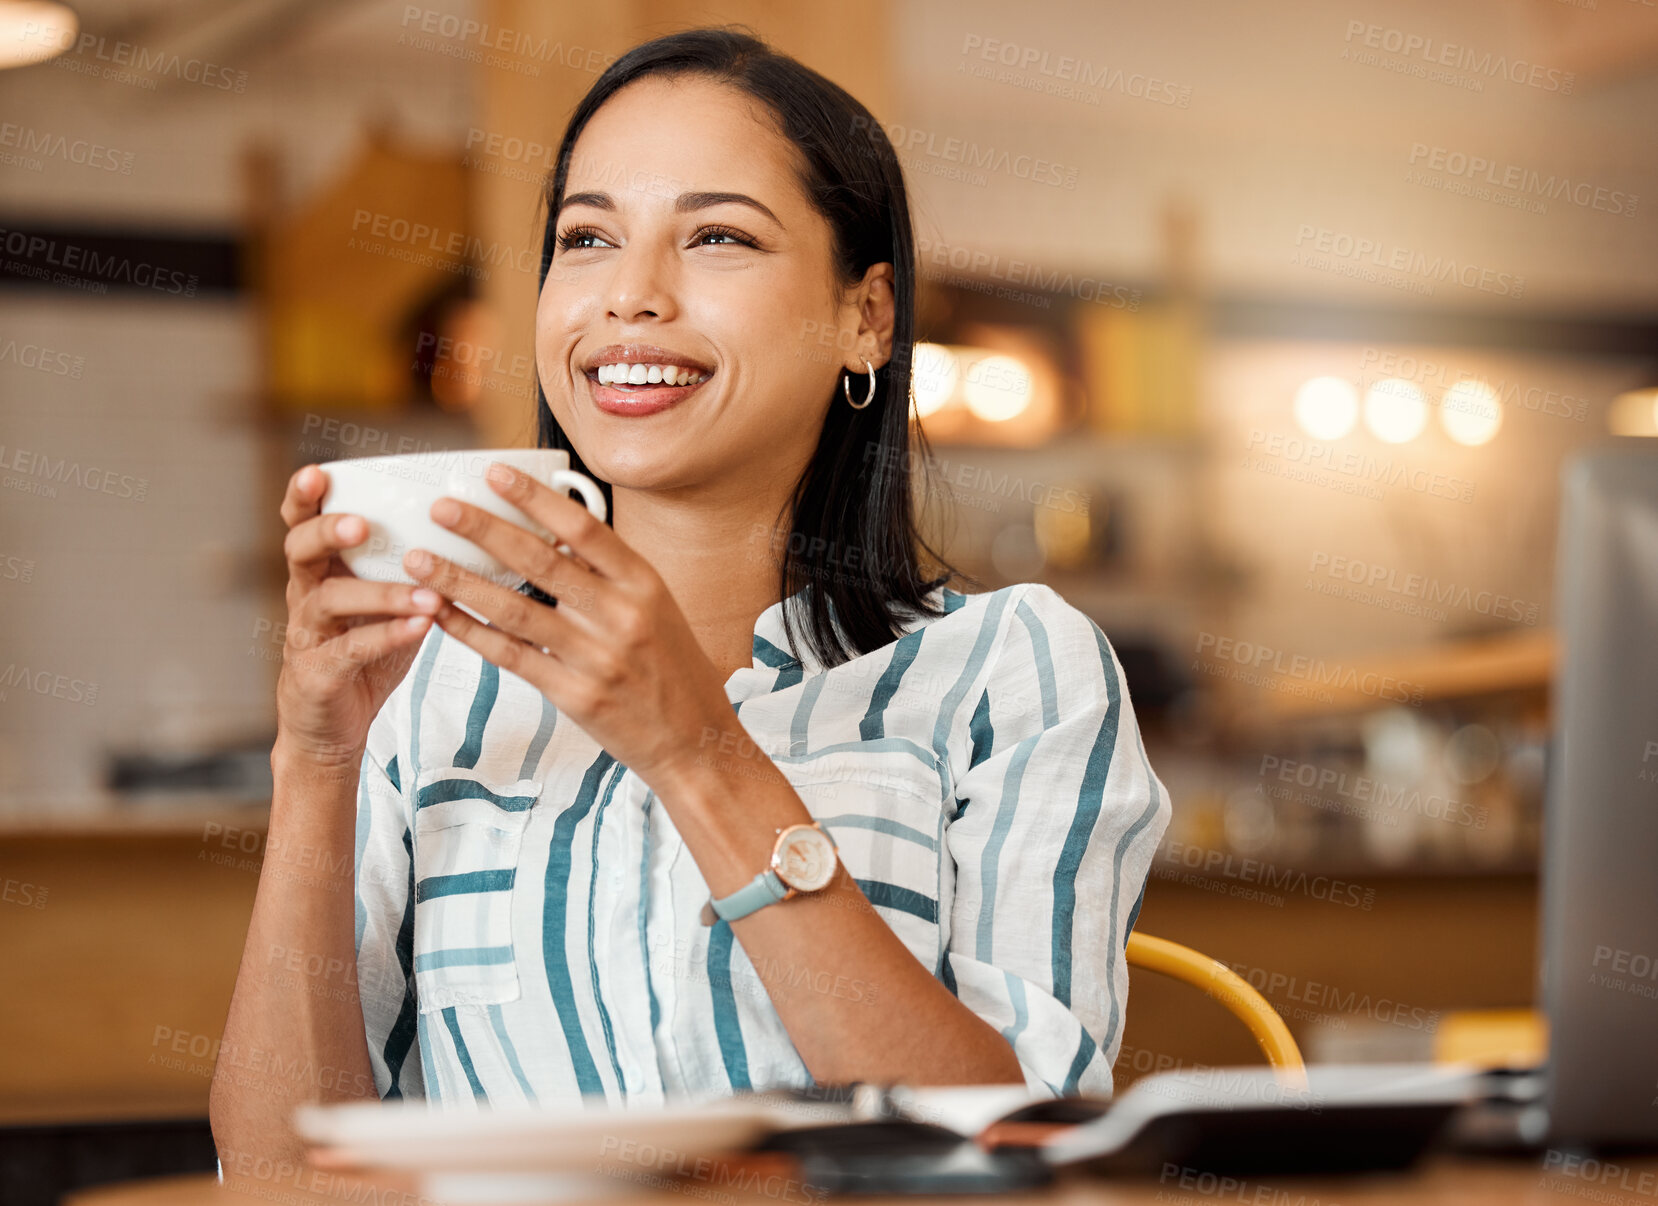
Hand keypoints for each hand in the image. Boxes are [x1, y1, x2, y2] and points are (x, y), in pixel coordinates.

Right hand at [275, 465, 444, 766]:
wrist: (332, 729)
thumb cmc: (362, 656)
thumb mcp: (384, 604)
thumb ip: (408, 569)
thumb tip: (470, 531)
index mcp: (320, 571)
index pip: (300, 524)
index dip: (303, 498)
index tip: (318, 472)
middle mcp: (305, 596)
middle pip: (299, 550)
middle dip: (327, 532)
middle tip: (362, 525)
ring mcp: (306, 635)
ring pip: (329, 600)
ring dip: (380, 592)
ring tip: (426, 592)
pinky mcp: (318, 674)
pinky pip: (351, 650)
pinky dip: (388, 636)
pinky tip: (421, 627)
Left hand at [405, 461, 734, 784]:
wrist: (695, 742)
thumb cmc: (673, 668)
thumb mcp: (657, 608)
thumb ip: (609, 574)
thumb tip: (552, 532)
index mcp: (644, 584)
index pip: (582, 528)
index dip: (534, 499)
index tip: (493, 475)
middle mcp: (622, 616)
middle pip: (541, 561)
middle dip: (484, 531)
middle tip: (440, 508)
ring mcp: (597, 658)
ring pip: (515, 610)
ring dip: (460, 583)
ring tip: (419, 561)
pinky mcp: (575, 697)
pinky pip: (511, 657)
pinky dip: (471, 633)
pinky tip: (439, 615)